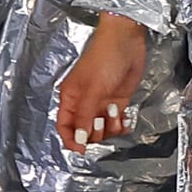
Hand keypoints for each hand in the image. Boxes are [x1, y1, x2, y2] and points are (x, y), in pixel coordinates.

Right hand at [58, 11, 148, 149]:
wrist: (126, 41)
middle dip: (94, 133)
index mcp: (70, 98)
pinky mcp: (117, 100)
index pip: (65, 126)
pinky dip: (121, 125)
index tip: (82, 150)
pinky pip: (116, 121)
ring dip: (110, 128)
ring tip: (116, 115)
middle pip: (84, 130)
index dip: (72, 140)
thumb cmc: (104, 58)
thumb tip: (80, 139)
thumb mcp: (93, 89)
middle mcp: (84, 102)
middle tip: (103, 121)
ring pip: (102, 128)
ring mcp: (101, 102)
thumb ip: (85, 116)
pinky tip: (125, 120)